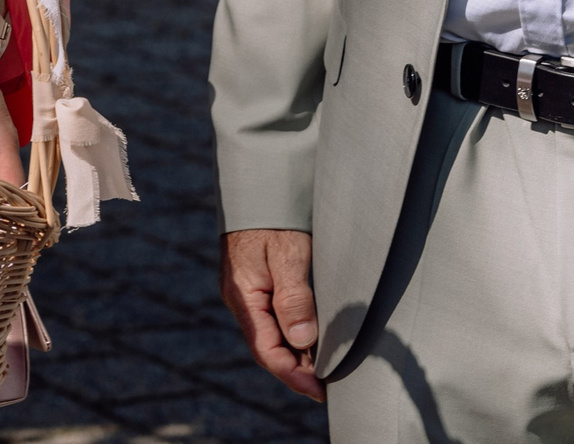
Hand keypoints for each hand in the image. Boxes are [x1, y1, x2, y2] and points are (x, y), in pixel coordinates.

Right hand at [223, 228, 321, 401]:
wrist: (258, 182)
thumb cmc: (273, 215)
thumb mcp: (287, 253)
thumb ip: (293, 296)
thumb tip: (301, 340)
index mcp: (243, 295)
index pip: (266, 349)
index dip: (292, 374)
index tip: (319, 390)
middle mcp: (242, 297)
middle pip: (269, 345)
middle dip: (298, 368)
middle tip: (331, 384)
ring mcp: (248, 289)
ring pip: (273, 332)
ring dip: (298, 352)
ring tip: (328, 366)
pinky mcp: (259, 280)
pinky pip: (275, 316)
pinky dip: (295, 332)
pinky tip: (314, 337)